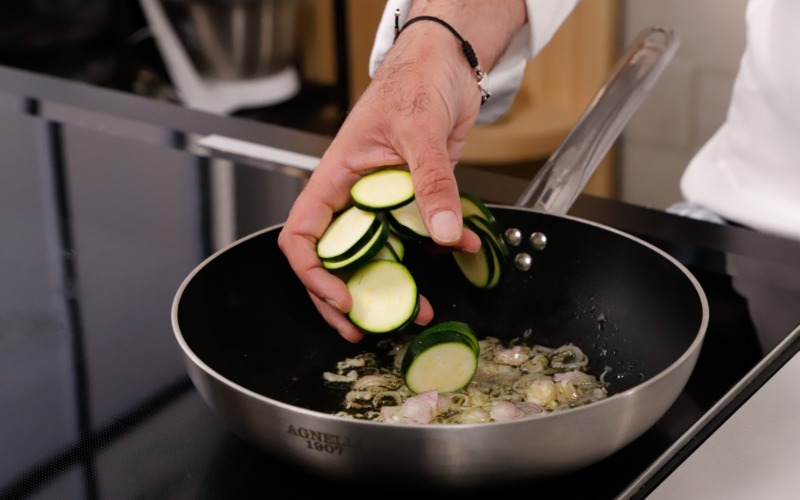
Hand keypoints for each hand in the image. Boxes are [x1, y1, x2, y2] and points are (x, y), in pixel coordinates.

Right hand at [278, 1, 525, 341]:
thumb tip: (440, 232)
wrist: (447, 65)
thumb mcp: (419, 132)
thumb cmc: (414, 80)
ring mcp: (384, 200)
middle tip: (366, 325)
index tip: (342, 297)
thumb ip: (430, 183)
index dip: (314, 273)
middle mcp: (355, 195)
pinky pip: (419, 235)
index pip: (302, 234)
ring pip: (379, 254)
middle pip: (335, 258)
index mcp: (336, 177)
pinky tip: (459, 249)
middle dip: (347, 296)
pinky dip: (437, 248)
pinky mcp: (413, 199)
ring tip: (415, 310)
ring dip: (395, 285)